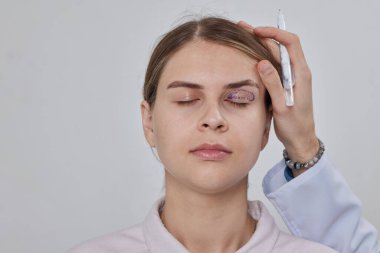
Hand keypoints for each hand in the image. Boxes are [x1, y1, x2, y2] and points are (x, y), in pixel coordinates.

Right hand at [238, 22, 318, 174]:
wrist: (301, 139)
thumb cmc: (295, 126)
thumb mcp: (282, 106)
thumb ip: (274, 84)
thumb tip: (262, 62)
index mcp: (301, 75)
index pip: (290, 43)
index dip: (274, 33)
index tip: (257, 31)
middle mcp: (298, 72)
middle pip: (282, 45)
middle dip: (264, 34)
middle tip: (244, 28)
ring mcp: (292, 77)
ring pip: (278, 54)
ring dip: (262, 44)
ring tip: (244, 37)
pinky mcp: (286, 83)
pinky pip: (275, 65)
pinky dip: (263, 56)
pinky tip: (252, 55)